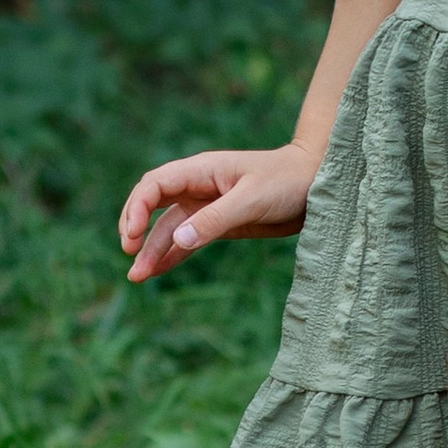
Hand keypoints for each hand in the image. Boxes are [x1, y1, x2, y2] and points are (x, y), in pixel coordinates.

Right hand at [119, 146, 316, 282]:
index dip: (137, 209)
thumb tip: (178, 239)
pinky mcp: (219, 224)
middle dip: (136, 228)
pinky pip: (188, 240)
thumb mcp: (251, 200)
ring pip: (169, 228)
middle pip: (152, 204)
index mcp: (200, 170)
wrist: (318, 184)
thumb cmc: (287, 182)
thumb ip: (214, 219)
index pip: (155, 185)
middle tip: (130, 254)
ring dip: (152, 250)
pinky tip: (157, 272)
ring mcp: (207, 206)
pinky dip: (172, 255)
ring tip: (136, 277)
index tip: (133, 236)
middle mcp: (197, 186)